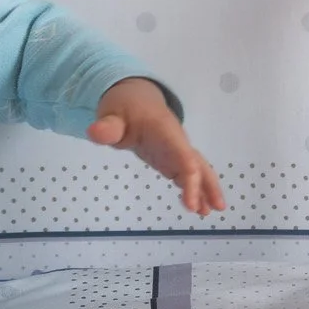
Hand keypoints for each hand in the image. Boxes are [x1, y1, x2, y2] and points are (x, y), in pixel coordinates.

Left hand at [88, 77, 224, 218]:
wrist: (134, 97)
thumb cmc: (125, 106)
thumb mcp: (112, 113)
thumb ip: (107, 126)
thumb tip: (94, 132)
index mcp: (165, 131)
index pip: (182, 156)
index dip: (190, 179)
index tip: (190, 204)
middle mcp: (176, 141)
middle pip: (197, 163)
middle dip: (207, 185)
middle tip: (214, 209)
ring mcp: (176, 150)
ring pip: (197, 169)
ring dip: (206, 189)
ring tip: (211, 212)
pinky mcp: (171, 158)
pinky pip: (187, 173)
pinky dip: (193, 189)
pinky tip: (197, 207)